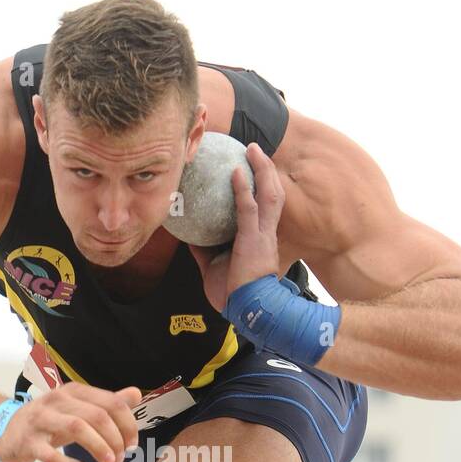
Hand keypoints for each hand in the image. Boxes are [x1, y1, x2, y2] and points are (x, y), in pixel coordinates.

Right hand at [0, 383, 141, 461]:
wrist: (5, 430)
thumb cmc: (48, 422)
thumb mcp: (78, 409)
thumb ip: (107, 403)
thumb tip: (137, 394)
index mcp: (73, 391)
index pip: (111, 402)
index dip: (127, 424)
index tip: (132, 444)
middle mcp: (57, 400)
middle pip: (97, 415)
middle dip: (115, 438)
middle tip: (121, 458)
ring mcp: (40, 420)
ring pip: (77, 428)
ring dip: (98, 447)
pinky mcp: (27, 442)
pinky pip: (50, 455)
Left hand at [188, 141, 285, 312]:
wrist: (247, 311)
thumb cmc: (233, 294)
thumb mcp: (214, 266)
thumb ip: (204, 249)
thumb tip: (187, 234)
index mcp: (260, 239)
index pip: (264, 206)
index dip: (261, 185)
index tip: (252, 168)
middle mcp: (266, 233)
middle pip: (273, 194)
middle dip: (267, 170)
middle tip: (255, 151)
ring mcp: (262, 235)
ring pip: (269, 194)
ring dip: (263, 169)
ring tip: (253, 150)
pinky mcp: (254, 239)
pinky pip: (249, 208)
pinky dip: (243, 188)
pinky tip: (236, 171)